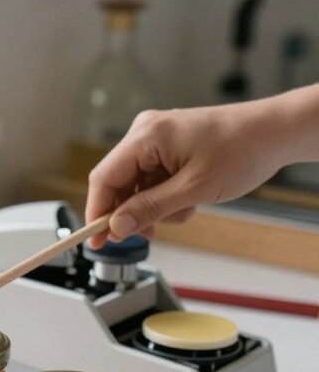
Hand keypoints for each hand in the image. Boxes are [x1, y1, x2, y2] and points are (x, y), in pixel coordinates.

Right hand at [85, 102, 285, 248]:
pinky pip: (151, 178)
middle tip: (145, 235)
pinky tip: (186, 200)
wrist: (277, 132)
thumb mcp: (193, 189)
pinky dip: (163, 196)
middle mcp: (145, 132)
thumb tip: (117, 226)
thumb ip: (150, 208)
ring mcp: (156, 138)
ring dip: (152, 207)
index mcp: (146, 136)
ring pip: (136, 184)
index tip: (95, 240)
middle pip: (118, 182)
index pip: (104, 178)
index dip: (97, 212)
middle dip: (130, 212)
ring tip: (182, 212)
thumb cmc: (243, 149)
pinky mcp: (168, 145)